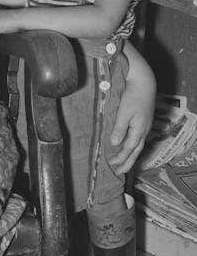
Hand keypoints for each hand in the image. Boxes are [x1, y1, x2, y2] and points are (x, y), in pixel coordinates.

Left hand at [107, 45, 155, 174]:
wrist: (144, 82)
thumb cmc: (133, 96)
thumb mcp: (124, 113)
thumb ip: (119, 129)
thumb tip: (115, 144)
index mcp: (139, 130)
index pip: (129, 149)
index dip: (120, 159)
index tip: (110, 166)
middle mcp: (143, 131)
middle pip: (135, 151)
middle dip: (127, 163)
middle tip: (118, 172)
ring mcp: (144, 126)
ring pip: (137, 146)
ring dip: (129, 156)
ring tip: (122, 165)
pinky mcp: (142, 122)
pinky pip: (136, 139)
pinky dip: (131, 147)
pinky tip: (126, 148)